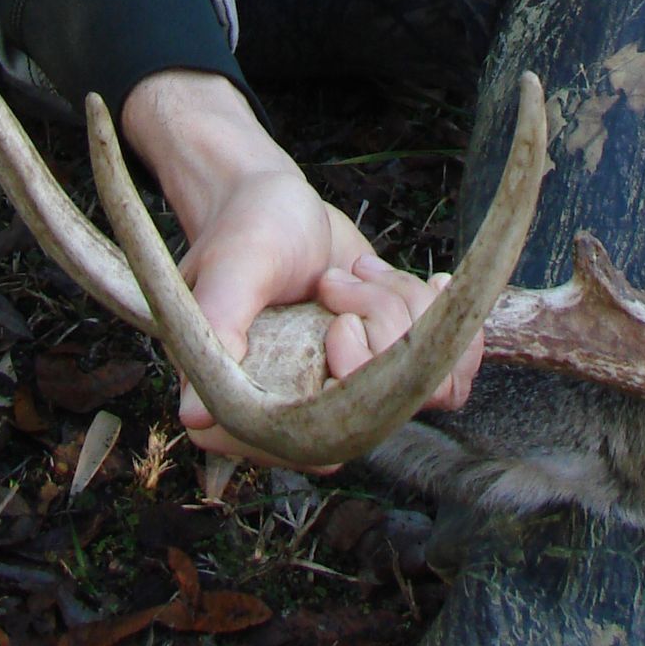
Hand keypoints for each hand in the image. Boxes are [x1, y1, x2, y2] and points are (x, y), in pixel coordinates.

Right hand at [119, 69, 481, 461]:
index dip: (351, 380)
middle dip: (379, 328)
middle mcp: (296, 418)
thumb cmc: (244, 229)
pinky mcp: (384, 368)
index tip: (339, 322)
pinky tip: (433, 283)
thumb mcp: (232, 271)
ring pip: (424, 386)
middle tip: (335, 281)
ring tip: (359, 273)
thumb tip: (196, 418)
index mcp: (241, 413)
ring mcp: (346, 395)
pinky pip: (448, 373)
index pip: (318, 444)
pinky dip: (445, 320)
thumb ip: (220, 330)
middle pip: (383, 411)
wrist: (277, 201)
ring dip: (405, 310)